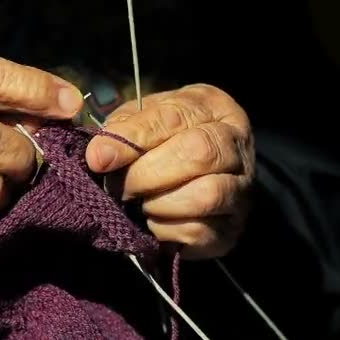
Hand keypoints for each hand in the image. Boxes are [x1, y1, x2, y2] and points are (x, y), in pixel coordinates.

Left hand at [86, 84, 253, 258]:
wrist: (182, 179)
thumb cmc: (156, 142)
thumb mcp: (136, 122)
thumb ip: (119, 131)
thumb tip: (99, 156)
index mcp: (211, 107)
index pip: (174, 118)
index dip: (132, 140)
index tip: (98, 158)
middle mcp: (236, 144)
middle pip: (198, 154)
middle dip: (146, 174)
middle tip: (121, 186)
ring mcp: (241, 188)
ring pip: (205, 195)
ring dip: (159, 203)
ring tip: (140, 203)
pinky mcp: (232, 229)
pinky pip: (200, 232)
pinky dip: (166, 230)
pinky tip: (154, 221)